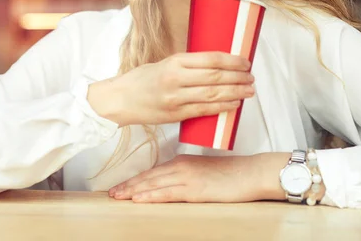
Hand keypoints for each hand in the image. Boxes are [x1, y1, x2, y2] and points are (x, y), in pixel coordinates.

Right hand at [88, 52, 254, 126]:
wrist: (120, 100)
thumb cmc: (142, 79)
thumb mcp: (164, 64)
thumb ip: (187, 66)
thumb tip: (216, 66)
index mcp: (174, 62)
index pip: (211, 59)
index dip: (233, 61)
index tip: (245, 62)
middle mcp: (176, 79)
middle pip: (216, 78)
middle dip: (239, 78)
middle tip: (251, 77)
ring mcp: (176, 99)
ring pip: (213, 95)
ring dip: (236, 93)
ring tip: (249, 91)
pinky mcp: (175, 115)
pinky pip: (204, 111)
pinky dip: (222, 107)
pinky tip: (234, 104)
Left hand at [108, 154, 286, 202]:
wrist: (250, 172)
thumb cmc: (231, 173)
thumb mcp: (203, 170)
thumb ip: (186, 175)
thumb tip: (171, 184)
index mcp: (181, 162)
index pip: (152, 172)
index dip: (134, 180)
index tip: (120, 186)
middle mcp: (180, 167)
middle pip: (148, 177)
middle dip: (128, 186)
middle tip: (111, 193)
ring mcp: (186, 178)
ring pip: (153, 184)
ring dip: (133, 191)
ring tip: (117, 197)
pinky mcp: (194, 189)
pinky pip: (167, 193)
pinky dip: (150, 196)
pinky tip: (139, 199)